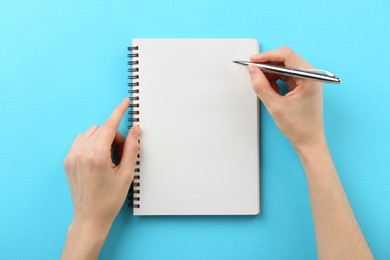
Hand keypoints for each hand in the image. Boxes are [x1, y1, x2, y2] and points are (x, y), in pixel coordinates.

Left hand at [62, 97, 138, 258]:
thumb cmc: (110, 199)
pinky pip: (81, 140)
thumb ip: (132, 148)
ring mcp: (71, 156)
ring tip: (109, 159)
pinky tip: (98, 158)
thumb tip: (135, 129)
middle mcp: (81, 152)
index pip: (110, 125)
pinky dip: (92, 142)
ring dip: (103, 139)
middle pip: (102, 129)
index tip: (125, 101)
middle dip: (116, 136)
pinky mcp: (67, 160)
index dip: (119, 112)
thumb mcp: (127, 173)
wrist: (90, 217)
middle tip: (122, 155)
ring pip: (91, 133)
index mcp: (96, 155)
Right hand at [248, 46, 324, 149]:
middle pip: (286, 59)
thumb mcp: (275, 106)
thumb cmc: (299, 127)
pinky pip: (287, 75)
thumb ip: (261, 86)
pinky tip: (271, 89)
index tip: (252, 60)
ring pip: (285, 67)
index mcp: (310, 77)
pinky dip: (276, 79)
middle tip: (254, 72)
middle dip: (268, 64)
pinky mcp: (304, 85)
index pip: (286, 55)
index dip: (267, 56)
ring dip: (271, 73)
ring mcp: (308, 80)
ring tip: (263, 85)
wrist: (309, 142)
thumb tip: (252, 70)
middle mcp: (311, 75)